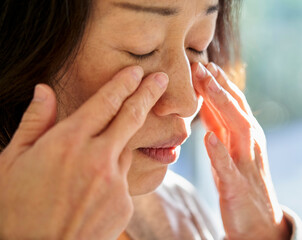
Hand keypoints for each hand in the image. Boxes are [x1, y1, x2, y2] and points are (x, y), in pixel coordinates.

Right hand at [0, 66, 167, 239]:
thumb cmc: (15, 209)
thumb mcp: (11, 161)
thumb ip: (34, 122)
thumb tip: (44, 90)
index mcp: (68, 142)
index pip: (104, 103)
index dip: (124, 84)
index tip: (137, 72)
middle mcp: (97, 158)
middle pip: (131, 118)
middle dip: (148, 94)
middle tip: (162, 79)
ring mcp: (115, 182)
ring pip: (126, 151)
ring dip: (119, 146)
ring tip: (95, 161)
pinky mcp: (124, 204)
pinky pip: (123, 180)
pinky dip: (112, 177)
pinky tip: (91, 191)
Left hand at [192, 62, 290, 239]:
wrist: (258, 223)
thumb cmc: (240, 180)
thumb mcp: (228, 148)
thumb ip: (218, 125)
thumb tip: (203, 101)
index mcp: (246, 135)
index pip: (233, 103)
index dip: (218, 83)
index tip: (202, 63)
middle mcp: (250, 144)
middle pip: (235, 108)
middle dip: (218, 86)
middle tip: (200, 65)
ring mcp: (245, 164)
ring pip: (236, 128)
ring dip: (220, 104)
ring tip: (204, 85)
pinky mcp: (237, 186)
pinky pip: (227, 167)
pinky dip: (219, 151)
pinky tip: (209, 137)